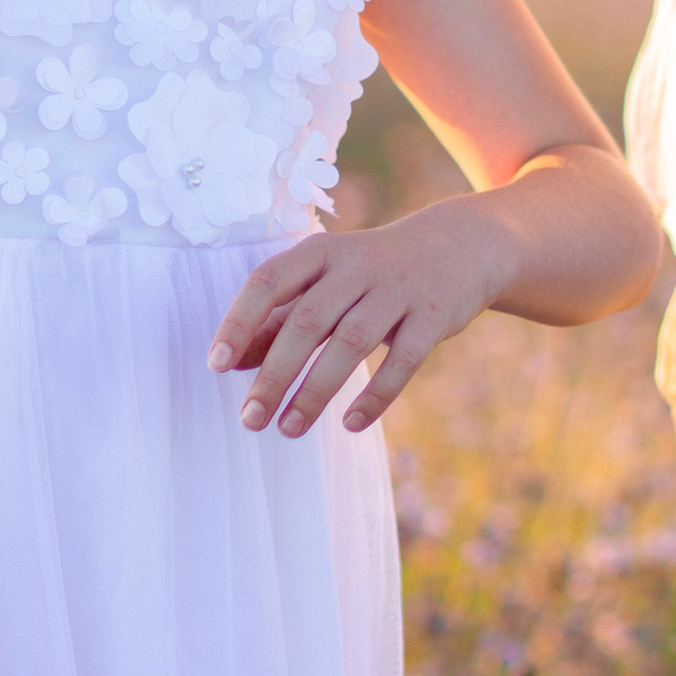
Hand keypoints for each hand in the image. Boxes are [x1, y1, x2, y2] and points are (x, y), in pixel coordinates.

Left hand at [208, 200, 520, 436]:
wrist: (460, 246)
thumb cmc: (373, 273)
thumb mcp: (326, 282)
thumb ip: (280, 317)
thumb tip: (227, 362)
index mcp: (321, 252)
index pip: (269, 280)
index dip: (240, 321)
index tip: (215, 364)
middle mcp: (357, 265)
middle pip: (308, 321)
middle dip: (275, 374)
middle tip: (250, 419)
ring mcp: (398, 289)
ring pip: (351, 343)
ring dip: (316, 391)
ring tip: (289, 429)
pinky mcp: (433, 315)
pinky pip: (403, 360)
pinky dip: (376, 395)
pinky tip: (350, 424)